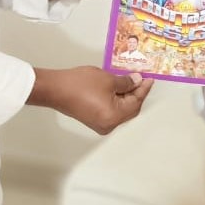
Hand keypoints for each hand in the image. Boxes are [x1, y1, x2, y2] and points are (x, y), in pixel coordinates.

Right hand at [28, 66, 153, 134]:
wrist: (55, 89)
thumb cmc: (81, 84)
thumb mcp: (108, 79)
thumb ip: (125, 82)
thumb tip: (136, 81)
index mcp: (114, 117)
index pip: (135, 103)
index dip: (143, 89)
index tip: (149, 79)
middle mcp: (109, 125)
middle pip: (129, 109)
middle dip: (136, 93)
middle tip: (141, 78)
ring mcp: (100, 124)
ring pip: (120, 110)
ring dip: (126, 96)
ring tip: (130, 80)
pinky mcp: (92, 119)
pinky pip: (111, 110)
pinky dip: (116, 100)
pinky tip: (118, 87)